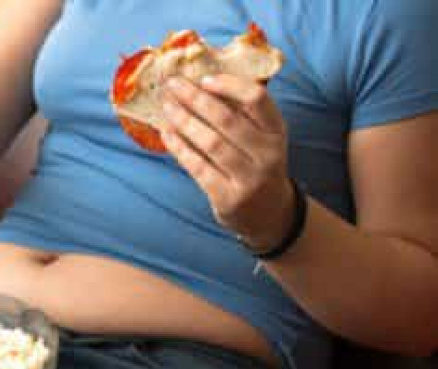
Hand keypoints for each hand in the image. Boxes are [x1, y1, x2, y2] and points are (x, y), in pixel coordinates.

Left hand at [160, 75, 294, 250]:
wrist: (269, 214)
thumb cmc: (257, 165)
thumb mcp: (262, 139)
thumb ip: (241, 114)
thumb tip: (197, 83)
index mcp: (277, 131)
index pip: (257, 99)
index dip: (229, 84)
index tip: (204, 78)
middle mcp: (268, 154)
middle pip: (227, 119)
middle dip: (195, 98)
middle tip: (172, 84)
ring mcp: (249, 179)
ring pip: (210, 143)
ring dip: (183, 121)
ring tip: (166, 107)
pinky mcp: (228, 198)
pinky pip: (198, 167)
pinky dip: (179, 148)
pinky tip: (167, 133)